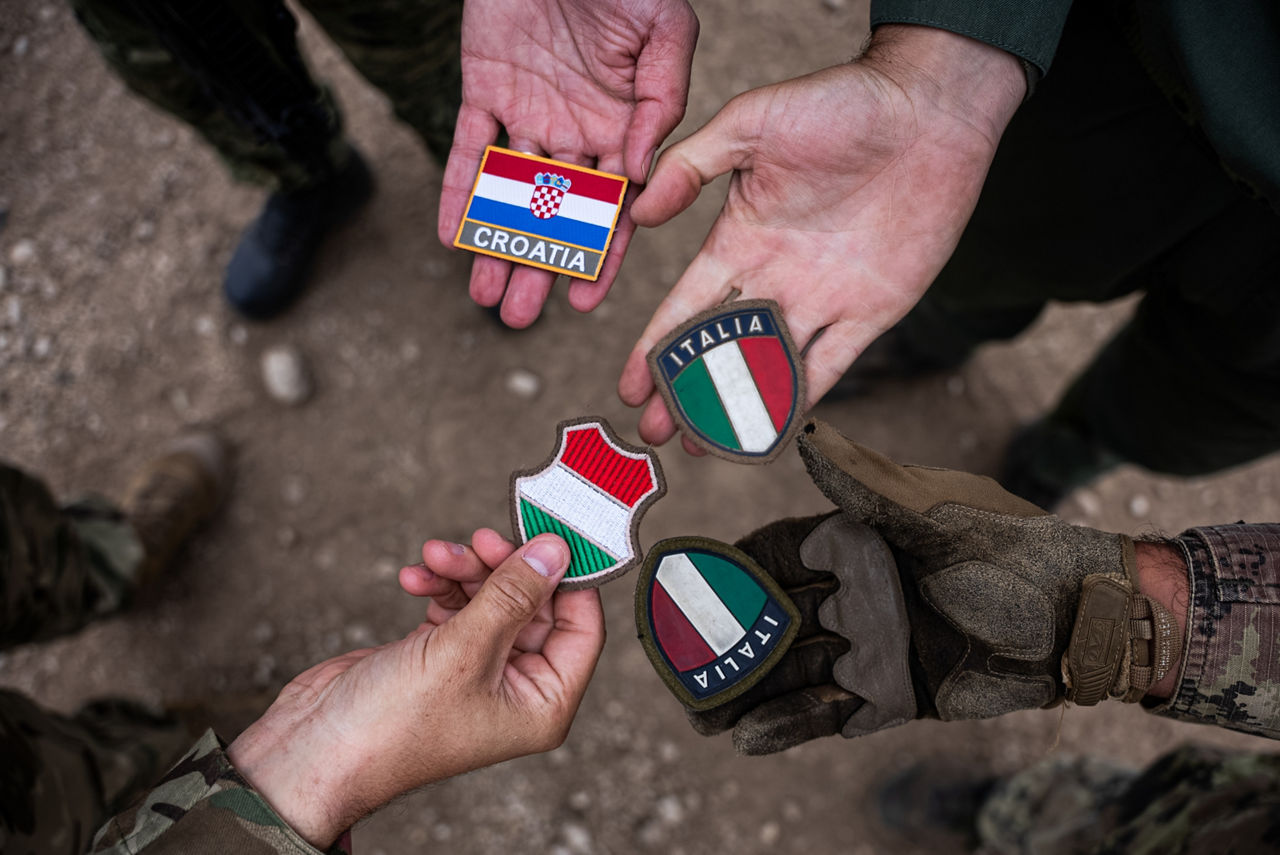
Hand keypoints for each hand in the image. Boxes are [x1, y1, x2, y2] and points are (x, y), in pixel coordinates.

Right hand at [226, 530, 603, 847]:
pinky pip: (456, 605)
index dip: (568, 579)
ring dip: (464, 571)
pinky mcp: (440, 654)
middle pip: (533, 604)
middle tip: (479, 541)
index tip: (549, 534)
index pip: (581, 627)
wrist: (316, 748)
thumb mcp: (465, 650)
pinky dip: (438, 586)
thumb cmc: (393, 727)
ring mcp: (477, 669)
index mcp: (543, 703)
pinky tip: (415, 578)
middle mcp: (516, 687)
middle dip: (502, 567)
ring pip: (491, 598)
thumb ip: (513, 595)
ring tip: (435, 555)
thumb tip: (555, 551)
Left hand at [438, 0, 698, 327]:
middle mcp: (576, 132)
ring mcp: (528, 114)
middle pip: (556, 215)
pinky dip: (459, 191)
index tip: (582, 302)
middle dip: (539, 267)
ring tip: (484, 296)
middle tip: (518, 318)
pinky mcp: (484, 90)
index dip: (598, 257)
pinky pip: (468, 150)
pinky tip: (452, 235)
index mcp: (623, 128)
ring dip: (498, 245)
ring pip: (511, 195)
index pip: (612, 209)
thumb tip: (637, 178)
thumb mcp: (664, 32)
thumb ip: (660, 104)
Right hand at [618, 25, 1025, 449]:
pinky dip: (798, 401)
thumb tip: (639, 211)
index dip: (657, 347)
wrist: (928, 111)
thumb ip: (692, 166)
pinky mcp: (872, 312)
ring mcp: (823, 298)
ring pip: (768, 366)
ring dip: (734, 408)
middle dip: (686, 391)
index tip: (630, 386)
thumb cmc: (840, 104)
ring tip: (701, 444)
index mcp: (742, 237)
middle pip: (721, 348)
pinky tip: (768, 432)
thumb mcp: (751, 122)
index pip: (688, 305)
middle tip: (655, 431)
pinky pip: (828, 366)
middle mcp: (777, 275)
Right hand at [689, 421, 1181, 753]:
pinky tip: (745, 735)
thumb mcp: (936, 515)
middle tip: (672, 657)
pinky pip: (828, 714)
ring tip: (696, 708)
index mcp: (860, 543)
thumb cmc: (1016, 554)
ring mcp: (870, 648)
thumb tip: (810, 434)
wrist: (1081, 623)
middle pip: (774, 618)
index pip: (778, 552)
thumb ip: (866, 487)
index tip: (683, 579)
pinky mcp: (891, 696)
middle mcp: (856, 595)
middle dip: (725, 638)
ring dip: (746, 688)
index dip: (731, 567)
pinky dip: (787, 724)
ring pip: (792, 671)